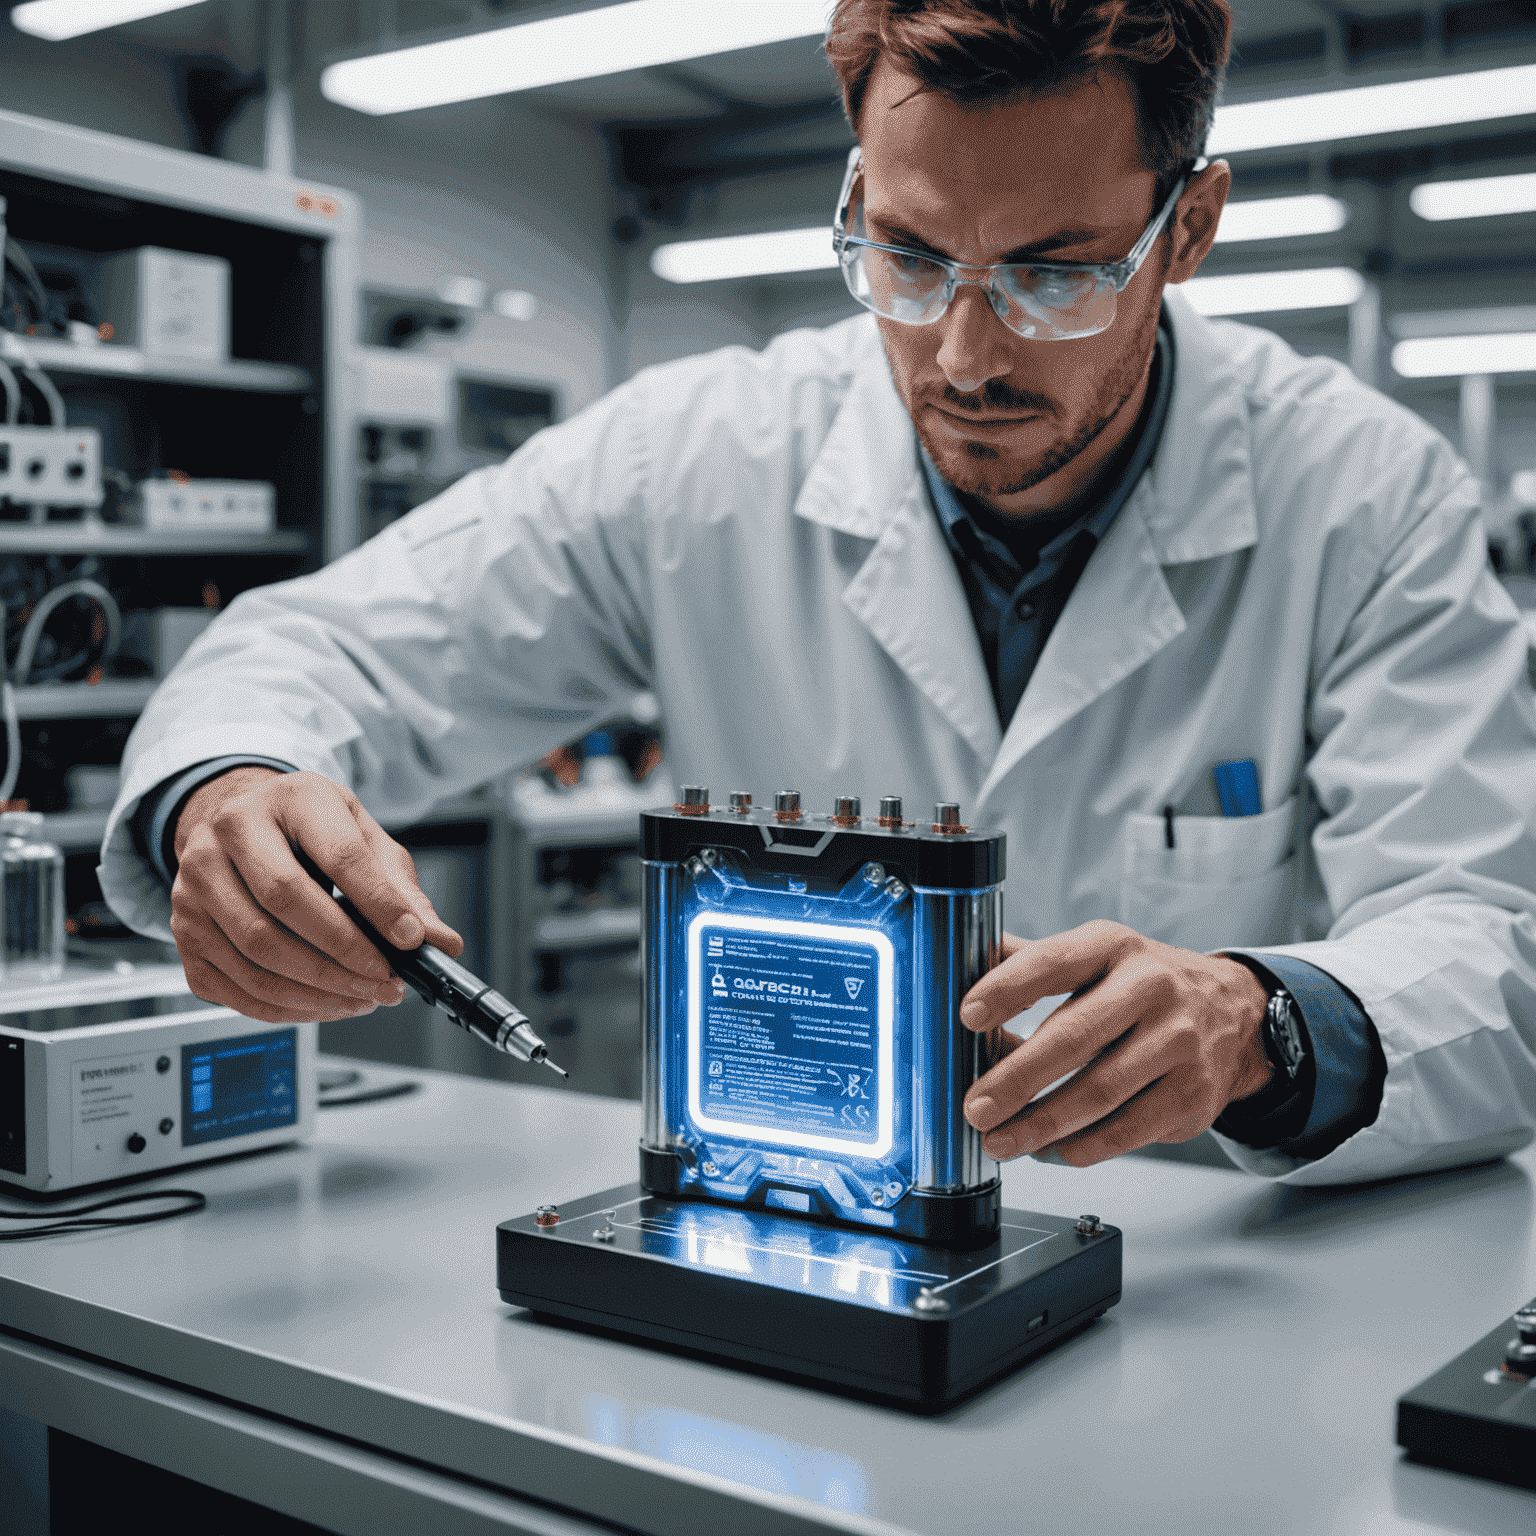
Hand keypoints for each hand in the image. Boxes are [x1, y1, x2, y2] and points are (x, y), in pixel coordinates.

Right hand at [169, 766, 464, 1024]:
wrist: (240, 821)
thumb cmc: (306, 829)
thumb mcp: (361, 837)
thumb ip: (400, 889)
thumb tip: (441, 942)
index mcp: (290, 799)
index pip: (338, 854)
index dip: (377, 904)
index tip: (409, 940)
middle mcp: (230, 834)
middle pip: (286, 902)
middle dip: (345, 954)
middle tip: (386, 979)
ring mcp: (195, 884)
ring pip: (256, 950)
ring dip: (319, 988)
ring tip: (364, 996)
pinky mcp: (184, 931)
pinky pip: (235, 985)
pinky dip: (286, 1006)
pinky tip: (324, 1003)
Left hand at [959, 920, 1272, 1166]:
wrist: (1232, 1012)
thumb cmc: (1141, 984)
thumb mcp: (1092, 955)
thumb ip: (1027, 962)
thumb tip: (957, 969)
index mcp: (1112, 946)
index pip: (1053, 962)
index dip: (1008, 989)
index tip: (968, 1016)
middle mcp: (1152, 988)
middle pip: (1074, 1038)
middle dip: (1016, 1079)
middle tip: (977, 1107)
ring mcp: (1178, 1042)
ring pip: (1100, 1093)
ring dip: (1042, 1124)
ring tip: (1002, 1139)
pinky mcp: (1192, 1094)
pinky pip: (1127, 1130)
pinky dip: (1081, 1147)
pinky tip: (1051, 1150)